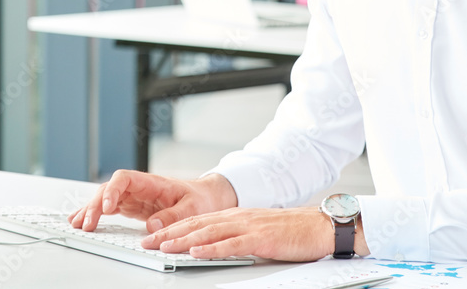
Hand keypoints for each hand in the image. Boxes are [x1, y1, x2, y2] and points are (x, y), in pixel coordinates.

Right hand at [69, 170, 236, 232]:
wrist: (208, 198)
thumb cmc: (201, 198)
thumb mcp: (193, 207)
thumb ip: (174, 215)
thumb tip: (153, 224)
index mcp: (152, 183)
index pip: (124, 178)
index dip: (112, 190)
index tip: (107, 205)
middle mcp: (139, 188)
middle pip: (109, 190)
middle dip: (95, 205)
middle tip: (87, 224)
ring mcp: (134, 197)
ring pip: (106, 198)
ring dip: (91, 210)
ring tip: (77, 224)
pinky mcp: (133, 207)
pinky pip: (110, 208)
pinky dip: (96, 214)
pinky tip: (83, 221)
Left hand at [140, 207, 335, 261]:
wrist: (320, 226)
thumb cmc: (292, 231)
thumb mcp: (257, 231)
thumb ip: (235, 235)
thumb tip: (212, 245)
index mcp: (236, 215)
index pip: (197, 220)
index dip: (172, 228)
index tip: (152, 235)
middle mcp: (238, 217)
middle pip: (196, 224)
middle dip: (168, 233)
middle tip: (146, 241)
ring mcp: (249, 226)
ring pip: (209, 232)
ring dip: (183, 239)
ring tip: (163, 246)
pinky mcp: (261, 238)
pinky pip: (232, 244)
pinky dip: (212, 248)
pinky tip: (197, 251)